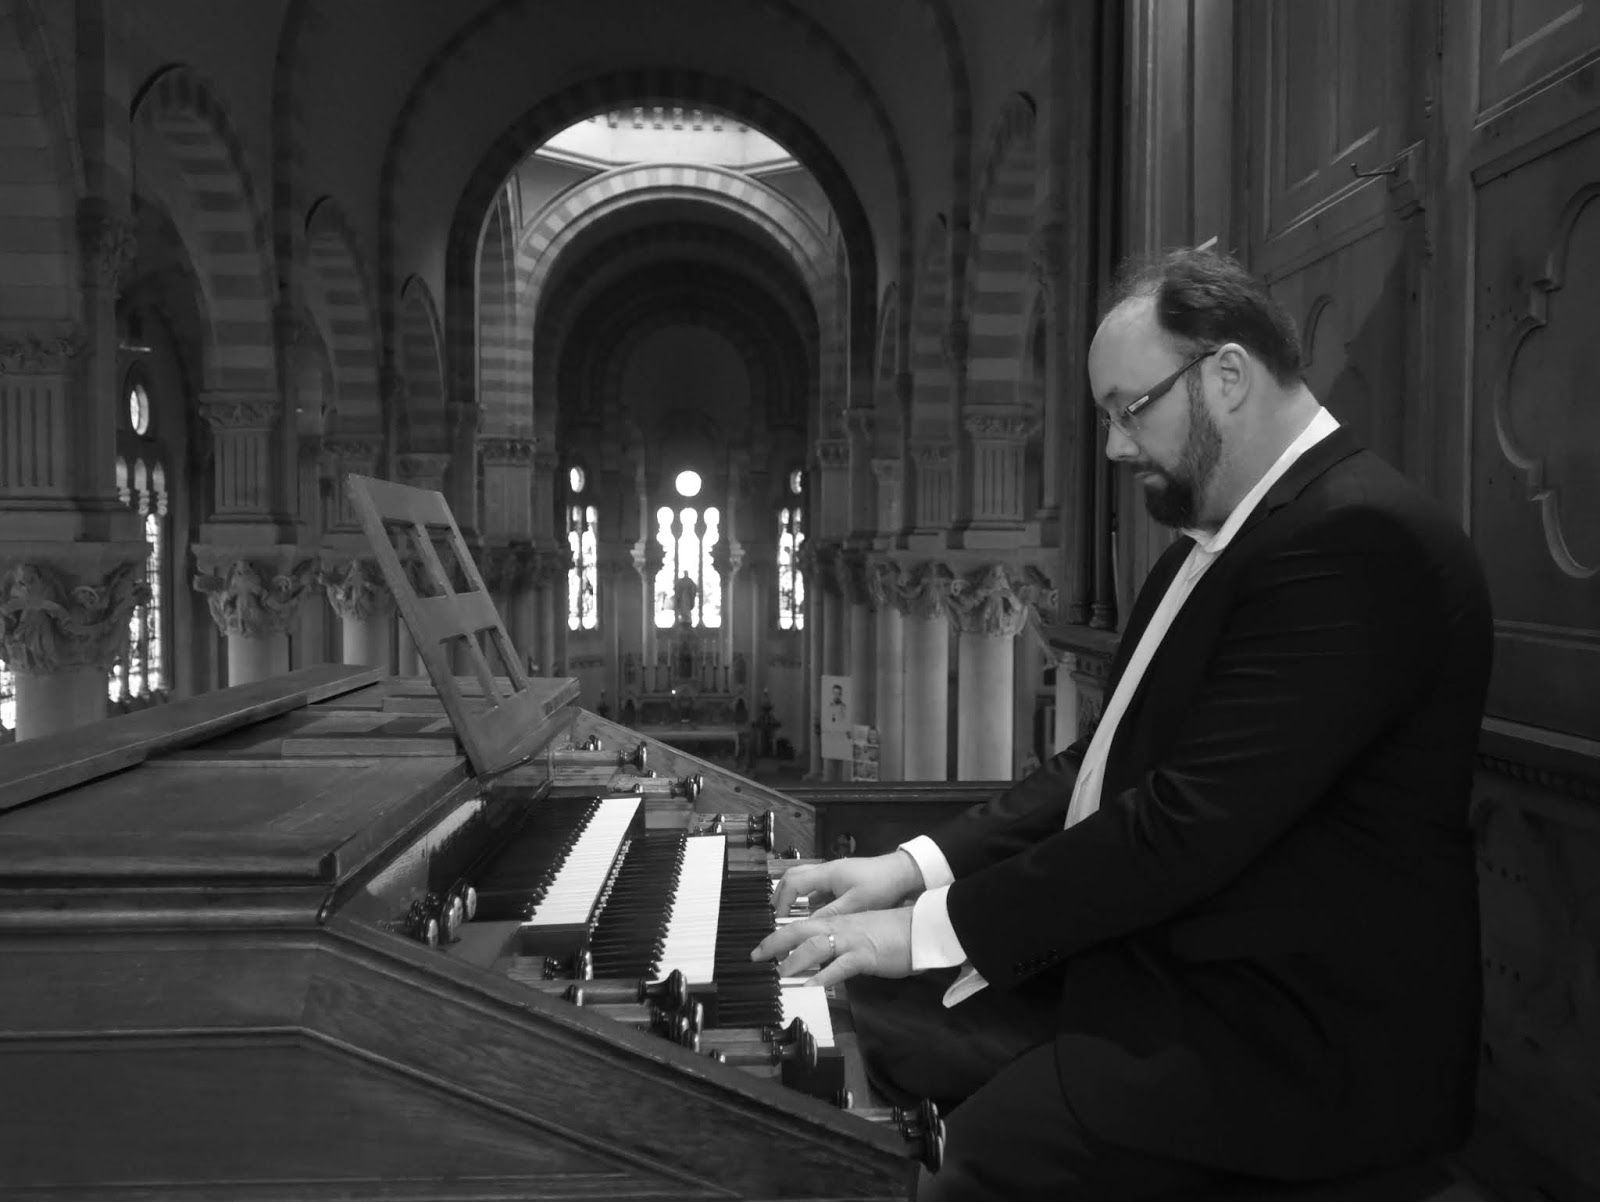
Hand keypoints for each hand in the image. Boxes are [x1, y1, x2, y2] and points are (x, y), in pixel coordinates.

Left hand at [751, 908, 913, 987]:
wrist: (920, 928)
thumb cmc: (893, 932)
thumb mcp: (862, 935)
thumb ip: (842, 946)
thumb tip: (827, 962)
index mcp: (838, 922)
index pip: (802, 926)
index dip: (780, 936)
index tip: (763, 947)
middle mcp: (840, 928)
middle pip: (799, 931)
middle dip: (774, 943)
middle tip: (756, 956)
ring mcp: (851, 941)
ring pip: (814, 946)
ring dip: (794, 960)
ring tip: (779, 972)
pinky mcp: (865, 956)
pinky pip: (840, 966)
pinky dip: (824, 976)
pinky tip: (813, 986)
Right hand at [771, 851, 923, 918]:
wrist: (903, 874)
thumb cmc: (882, 885)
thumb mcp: (855, 904)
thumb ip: (830, 914)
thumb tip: (807, 926)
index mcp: (827, 874)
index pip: (792, 884)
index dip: (781, 902)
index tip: (777, 920)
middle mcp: (826, 871)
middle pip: (792, 878)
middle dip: (780, 896)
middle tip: (774, 916)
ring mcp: (833, 875)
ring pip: (804, 882)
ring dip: (793, 897)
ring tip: (787, 917)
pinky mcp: (841, 880)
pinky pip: (817, 887)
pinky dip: (808, 899)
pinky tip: (810, 914)